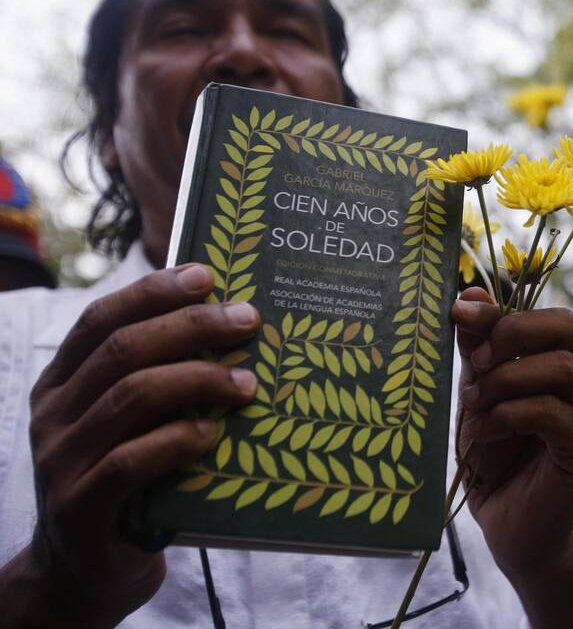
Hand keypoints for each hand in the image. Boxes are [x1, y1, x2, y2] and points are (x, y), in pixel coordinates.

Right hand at [7, 264, 259, 627]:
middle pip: (122, 351)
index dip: (153, 292)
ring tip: (248, 382)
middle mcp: (53, 414)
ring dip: (197, 380)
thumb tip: (230, 322)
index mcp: (63, 383)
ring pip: (130, 398)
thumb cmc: (129, 481)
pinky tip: (211, 434)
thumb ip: (160, 377)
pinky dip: (176, 441)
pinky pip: (128, 462)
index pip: (101, 319)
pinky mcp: (79, 508)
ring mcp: (61, 461)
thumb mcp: (133, 423)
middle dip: (191, 327)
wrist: (85, 570)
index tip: (208, 274)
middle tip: (247, 321)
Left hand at [451, 288, 572, 575]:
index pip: (552, 317)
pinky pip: (552, 414)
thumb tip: (470, 295)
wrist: (512, 529)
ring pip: (560, 369)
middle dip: (511, 335)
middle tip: (475, 365)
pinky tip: (485, 432)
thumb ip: (480, 351)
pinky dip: (508, 416)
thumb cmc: (496, 460)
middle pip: (567, 327)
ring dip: (505, 381)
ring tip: (476, 406)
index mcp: (571, 365)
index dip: (504, 311)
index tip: (458, 313)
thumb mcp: (480, 397)